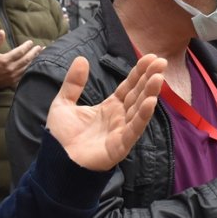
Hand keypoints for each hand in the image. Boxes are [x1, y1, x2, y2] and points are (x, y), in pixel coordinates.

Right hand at [0, 30, 42, 90]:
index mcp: (5, 60)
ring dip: (35, 60)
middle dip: (34, 52)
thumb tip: (2, 31)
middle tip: (40, 47)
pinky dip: (31, 68)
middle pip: (26, 59)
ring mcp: (13, 76)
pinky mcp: (14, 81)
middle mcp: (11, 68)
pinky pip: (25, 74)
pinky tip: (35, 65)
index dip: (26, 46)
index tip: (31, 42)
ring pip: (27, 67)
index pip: (20, 52)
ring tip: (41, 54)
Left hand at [46, 54, 166, 170]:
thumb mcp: (63, 103)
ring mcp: (121, 131)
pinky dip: (143, 116)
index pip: (128, 86)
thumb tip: (82, 59)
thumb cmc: (60, 136)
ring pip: (139, 109)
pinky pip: (134, 129)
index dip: (139, 72)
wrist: (54, 160)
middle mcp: (118, 117)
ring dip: (150, 93)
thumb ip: (73, 82)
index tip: (150, 57)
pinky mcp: (119, 145)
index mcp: (109, 107)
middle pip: (137, 94)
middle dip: (149, 78)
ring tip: (159, 77)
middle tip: (162, 62)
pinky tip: (151, 101)